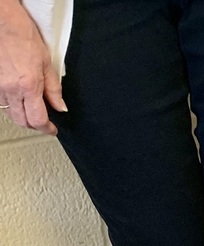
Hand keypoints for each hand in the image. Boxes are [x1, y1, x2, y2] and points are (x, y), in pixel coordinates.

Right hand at [0, 0, 65, 133]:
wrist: (2, 20)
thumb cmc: (22, 35)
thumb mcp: (46, 63)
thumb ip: (54, 89)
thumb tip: (60, 107)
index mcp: (28, 86)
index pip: (38, 120)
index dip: (47, 129)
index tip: (52, 130)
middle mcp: (11, 89)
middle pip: (22, 121)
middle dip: (34, 125)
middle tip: (43, 122)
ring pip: (10, 112)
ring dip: (21, 115)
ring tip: (31, 109)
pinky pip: (1, 101)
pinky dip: (11, 104)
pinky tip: (18, 98)